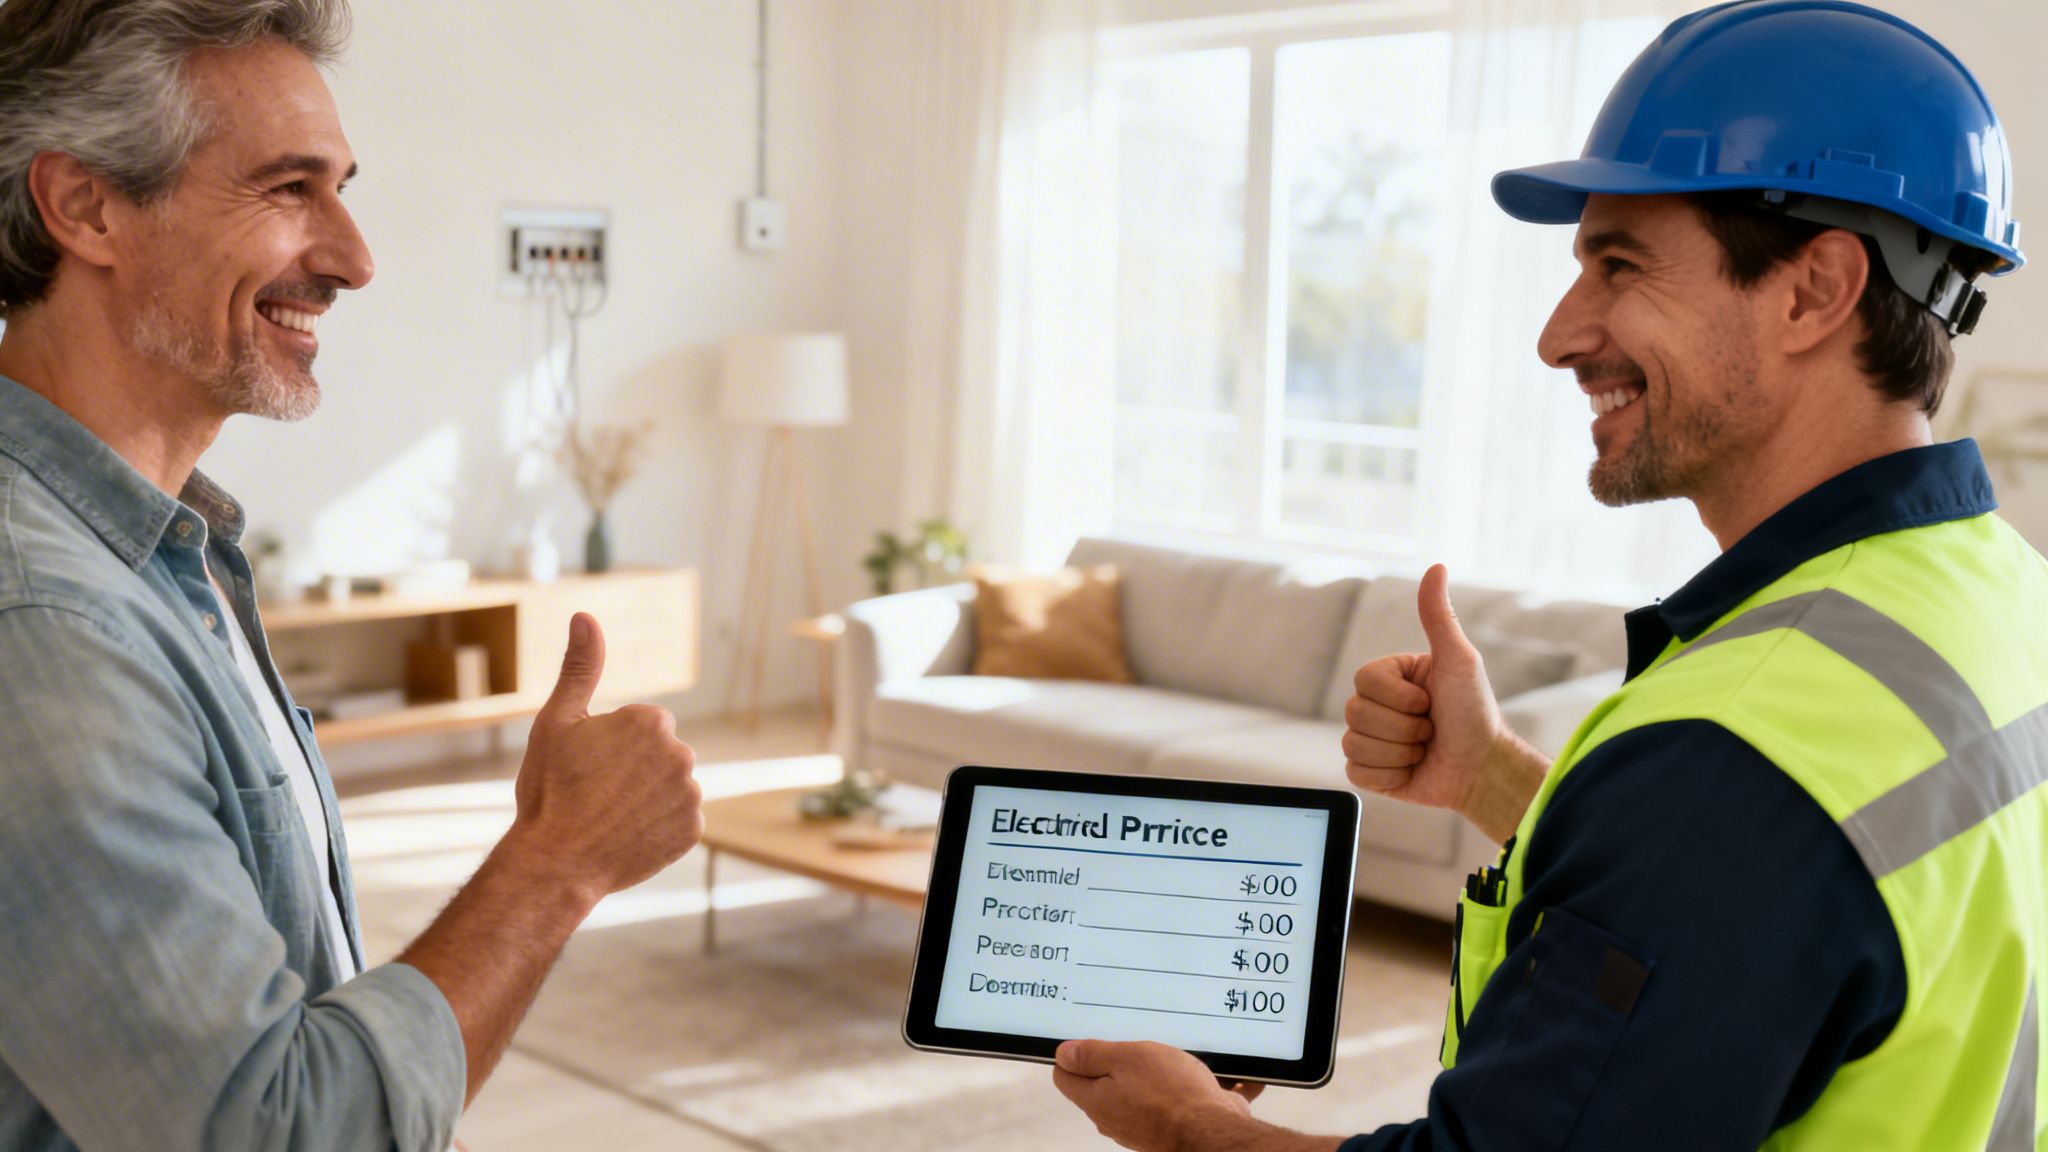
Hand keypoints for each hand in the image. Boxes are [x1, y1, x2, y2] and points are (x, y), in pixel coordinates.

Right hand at [509, 613, 702, 902]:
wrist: (554, 862)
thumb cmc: (550, 789)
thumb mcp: (557, 721)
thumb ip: (581, 667)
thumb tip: (585, 615)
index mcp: (652, 721)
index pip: (640, 727)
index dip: (610, 747)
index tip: (588, 768)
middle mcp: (681, 753)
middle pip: (658, 756)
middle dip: (633, 771)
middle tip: (595, 794)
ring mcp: (691, 794)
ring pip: (668, 788)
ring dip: (646, 798)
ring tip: (609, 816)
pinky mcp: (693, 831)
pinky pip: (677, 821)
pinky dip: (657, 827)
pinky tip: (627, 836)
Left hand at [1052, 1040, 1258, 1151]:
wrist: (1212, 1129)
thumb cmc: (1171, 1093)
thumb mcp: (1126, 1057)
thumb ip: (1092, 1055)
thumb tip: (1064, 1054)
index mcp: (1094, 1100)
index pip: (1064, 1077)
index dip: (1072, 1055)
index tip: (1088, 1041)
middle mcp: (1110, 1118)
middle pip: (1097, 1086)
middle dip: (1109, 1064)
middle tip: (1129, 1045)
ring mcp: (1135, 1127)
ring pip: (1126, 1095)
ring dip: (1139, 1076)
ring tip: (1159, 1059)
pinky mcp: (1160, 1129)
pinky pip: (1152, 1104)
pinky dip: (1159, 1090)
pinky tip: (1177, 1077)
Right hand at [1342, 564, 1545, 842]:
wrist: (1483, 769)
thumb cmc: (1475, 712)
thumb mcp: (1459, 660)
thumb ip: (1438, 616)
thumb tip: (1437, 566)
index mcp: (1390, 676)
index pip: (1364, 680)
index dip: (1399, 697)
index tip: (1429, 701)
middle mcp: (1376, 705)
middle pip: (1356, 713)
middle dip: (1403, 728)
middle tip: (1430, 728)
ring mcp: (1370, 739)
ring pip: (1354, 744)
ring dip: (1399, 753)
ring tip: (1424, 750)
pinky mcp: (1370, 772)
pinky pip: (1355, 773)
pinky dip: (1389, 776)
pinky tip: (1411, 770)